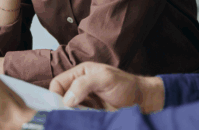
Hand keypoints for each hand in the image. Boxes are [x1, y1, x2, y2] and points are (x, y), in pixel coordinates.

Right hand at [49, 62, 164, 113]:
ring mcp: (84, 103)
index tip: (60, 107)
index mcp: (80, 73)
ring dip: (70, 116)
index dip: (55, 94)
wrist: (143, 102)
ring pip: (67, 111)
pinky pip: (77, 119)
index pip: (58, 83)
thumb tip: (66, 100)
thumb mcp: (105, 78)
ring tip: (77, 120)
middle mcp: (79, 87)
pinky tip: (81, 123)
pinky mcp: (89, 115)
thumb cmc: (126, 85)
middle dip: (61, 107)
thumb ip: (84, 84)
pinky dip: (77, 122)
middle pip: (60, 98)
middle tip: (68, 116)